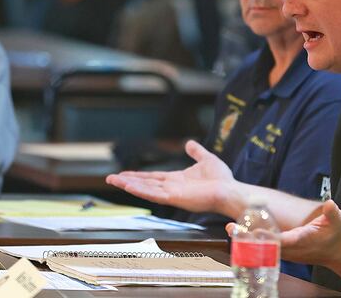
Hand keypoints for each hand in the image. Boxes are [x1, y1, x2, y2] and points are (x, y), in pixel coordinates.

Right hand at [106, 140, 235, 212]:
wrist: (230, 190)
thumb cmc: (222, 180)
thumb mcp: (207, 159)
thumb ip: (196, 152)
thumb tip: (189, 143)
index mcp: (177, 180)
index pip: (153, 178)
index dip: (138, 176)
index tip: (124, 175)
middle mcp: (171, 188)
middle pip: (144, 184)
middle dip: (127, 181)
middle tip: (110, 179)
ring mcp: (172, 194)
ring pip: (145, 189)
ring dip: (128, 185)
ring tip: (113, 181)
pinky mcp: (175, 198)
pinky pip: (154, 194)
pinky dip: (140, 190)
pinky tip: (128, 186)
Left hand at [226, 200, 340, 266]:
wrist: (335, 253)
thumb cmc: (335, 236)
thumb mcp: (337, 222)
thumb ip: (332, 213)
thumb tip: (330, 204)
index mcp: (303, 240)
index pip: (283, 240)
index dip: (269, 237)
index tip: (255, 231)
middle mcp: (292, 249)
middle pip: (266, 245)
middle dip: (249, 238)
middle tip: (232, 228)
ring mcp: (286, 252)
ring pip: (262, 248)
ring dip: (246, 240)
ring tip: (230, 228)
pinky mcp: (282, 252)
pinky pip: (264, 248)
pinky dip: (251, 242)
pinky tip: (238, 233)